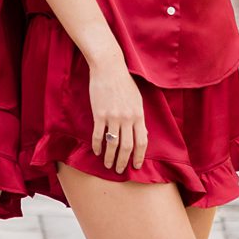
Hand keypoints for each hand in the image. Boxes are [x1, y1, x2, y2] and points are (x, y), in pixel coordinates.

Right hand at [87, 59, 146, 173]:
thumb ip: (139, 118)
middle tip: (119, 170)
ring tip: (107, 165)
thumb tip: (142, 135)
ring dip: (110, 157)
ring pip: (112, 144)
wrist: (109, 68)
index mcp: (138, 115)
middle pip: (127, 146)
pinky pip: (98, 135)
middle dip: (123, 161)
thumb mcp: (137, 100)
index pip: (142, 142)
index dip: (139, 156)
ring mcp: (113, 116)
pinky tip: (96, 151)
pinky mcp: (99, 114)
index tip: (136, 166)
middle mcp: (127, 118)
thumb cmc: (124, 82)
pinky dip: (97, 145)